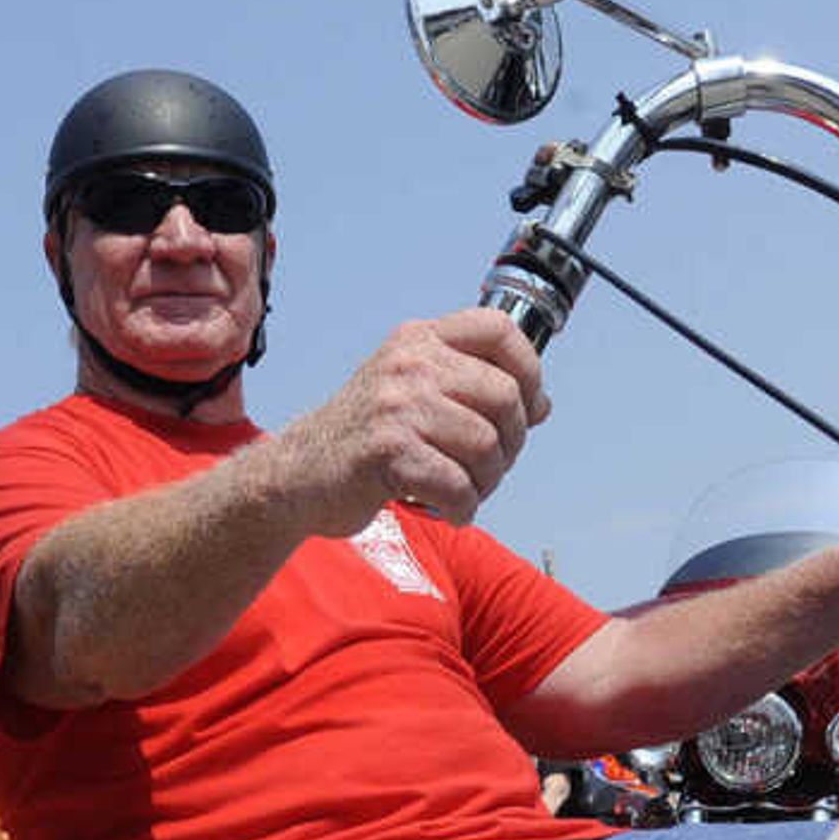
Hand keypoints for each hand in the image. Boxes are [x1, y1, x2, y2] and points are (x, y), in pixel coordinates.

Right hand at [279, 309, 550, 525]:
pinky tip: (451, 510)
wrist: (298, 475)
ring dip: (488, 481)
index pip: (498, 329)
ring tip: (468, 492)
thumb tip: (541, 403)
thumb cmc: (363, 438)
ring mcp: (396, 404)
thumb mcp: (414, 392)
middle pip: (504, 396)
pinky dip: (464, 507)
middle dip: (512, 443)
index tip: (527, 406)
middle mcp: (409, 363)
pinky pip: (457, 484)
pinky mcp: (386, 450)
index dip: (529, 369)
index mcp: (419, 340)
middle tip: (492, 467)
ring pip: (485, 444)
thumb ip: (472, 389)